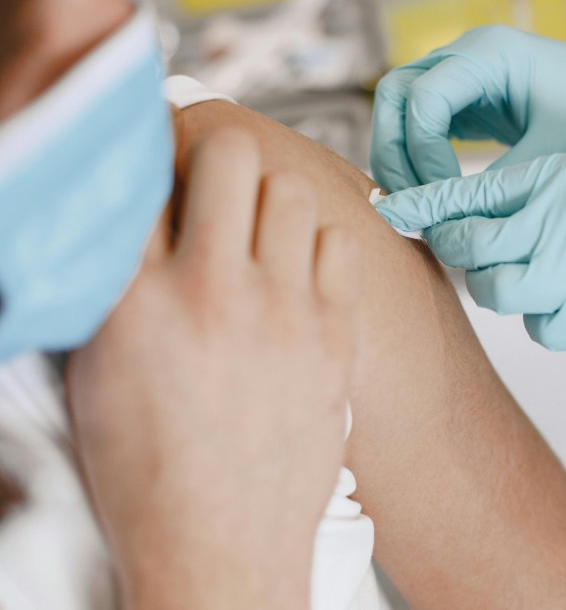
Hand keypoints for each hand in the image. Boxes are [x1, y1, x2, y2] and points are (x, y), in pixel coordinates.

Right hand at [68, 129, 362, 609]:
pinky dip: (318, 244)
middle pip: (231, 149)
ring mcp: (284, 312)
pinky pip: (340, 243)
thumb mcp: (95, 371)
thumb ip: (114, 283)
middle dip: (216, 151)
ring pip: (291, 188)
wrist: (222, 547)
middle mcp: (213, 292)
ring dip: (268, 197)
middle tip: (209, 179)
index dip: (151, 154)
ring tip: (254, 232)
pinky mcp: (335, 335)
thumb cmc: (150, 476)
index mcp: (134, 299)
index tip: (157, 158)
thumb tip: (136, 216)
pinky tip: (297, 273)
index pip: (146, 168)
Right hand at [371, 14, 565, 192]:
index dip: (422, 152)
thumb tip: (450, 225)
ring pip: (399, 107)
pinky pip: (421, 120)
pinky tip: (435, 192)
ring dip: (400, 155)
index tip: (448, 195)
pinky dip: (417, 154)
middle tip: (415, 203)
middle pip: (394, 95)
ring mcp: (462, 72)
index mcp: (489, 55)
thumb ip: (496, 187)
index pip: (422, 99)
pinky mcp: (466, 95)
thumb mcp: (550, 156)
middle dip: (395, 153)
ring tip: (422, 203)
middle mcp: (466, 53)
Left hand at [375, 152, 565, 350]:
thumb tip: (475, 221)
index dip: (421, 207)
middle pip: (469, 252)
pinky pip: (541, 328)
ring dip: (502, 285)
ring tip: (535, 270)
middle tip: (466, 249)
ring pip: (497, 294)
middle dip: (457, 251)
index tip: (389, 210)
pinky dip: (548, 315)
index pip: (467, 197)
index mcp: (556, 183)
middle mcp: (557, 230)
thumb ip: (534, 194)